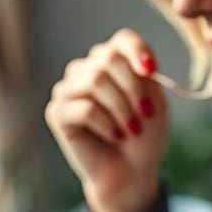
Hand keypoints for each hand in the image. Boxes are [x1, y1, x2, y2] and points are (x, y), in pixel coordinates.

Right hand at [45, 28, 169, 211]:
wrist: (130, 172)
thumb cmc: (143, 136)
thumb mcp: (154, 102)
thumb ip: (143, 77)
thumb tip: (134, 65)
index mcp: (111, 62)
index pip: (122, 39)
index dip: (137, 50)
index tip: (152, 71)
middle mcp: (86, 70)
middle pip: (109, 59)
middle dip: (133, 88)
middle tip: (145, 114)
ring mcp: (68, 90)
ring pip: (96, 81)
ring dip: (121, 108)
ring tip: (131, 130)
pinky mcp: (57, 113)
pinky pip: (85, 108)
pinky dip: (106, 124)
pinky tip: (113, 136)